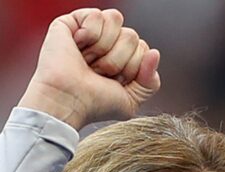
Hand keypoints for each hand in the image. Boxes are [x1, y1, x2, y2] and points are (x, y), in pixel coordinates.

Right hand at [18, 8, 160, 129]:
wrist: (69, 101)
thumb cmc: (95, 104)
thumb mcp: (131, 101)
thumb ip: (150, 82)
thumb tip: (155, 53)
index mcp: (122, 59)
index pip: (143, 48)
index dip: (132, 67)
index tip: (114, 82)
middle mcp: (107, 43)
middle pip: (131, 35)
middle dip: (117, 59)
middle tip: (97, 73)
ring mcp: (90, 32)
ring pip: (116, 19)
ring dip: (103, 47)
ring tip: (87, 61)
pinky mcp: (72, 22)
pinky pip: (97, 15)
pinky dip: (89, 34)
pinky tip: (78, 46)